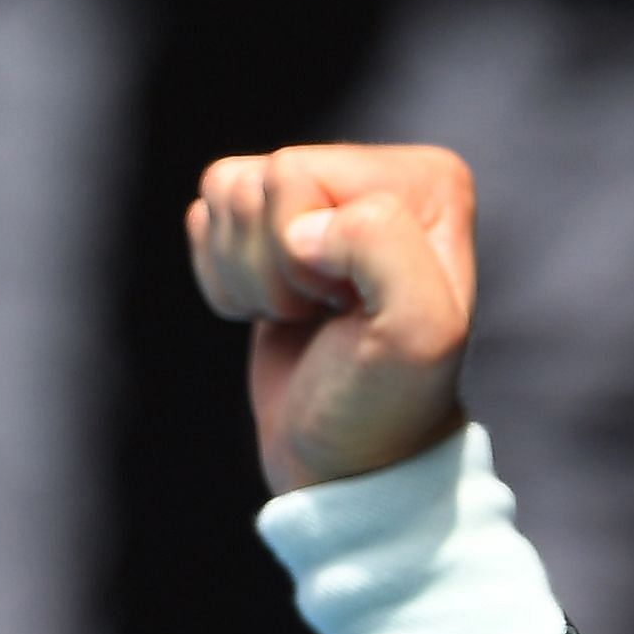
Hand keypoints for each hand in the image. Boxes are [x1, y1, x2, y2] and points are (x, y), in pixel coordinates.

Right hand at [184, 143, 480, 496]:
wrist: (347, 461)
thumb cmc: (386, 403)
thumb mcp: (419, 333)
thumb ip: (383, 248)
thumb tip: (304, 227)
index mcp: (429, 180)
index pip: (297, 172)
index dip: (304, 253)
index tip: (351, 306)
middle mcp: (379, 174)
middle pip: (257, 184)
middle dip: (274, 269)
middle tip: (325, 316)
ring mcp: (321, 195)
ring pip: (225, 194)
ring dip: (250, 278)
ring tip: (306, 317)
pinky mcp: (271, 226)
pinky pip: (204, 218)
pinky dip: (226, 282)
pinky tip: (278, 312)